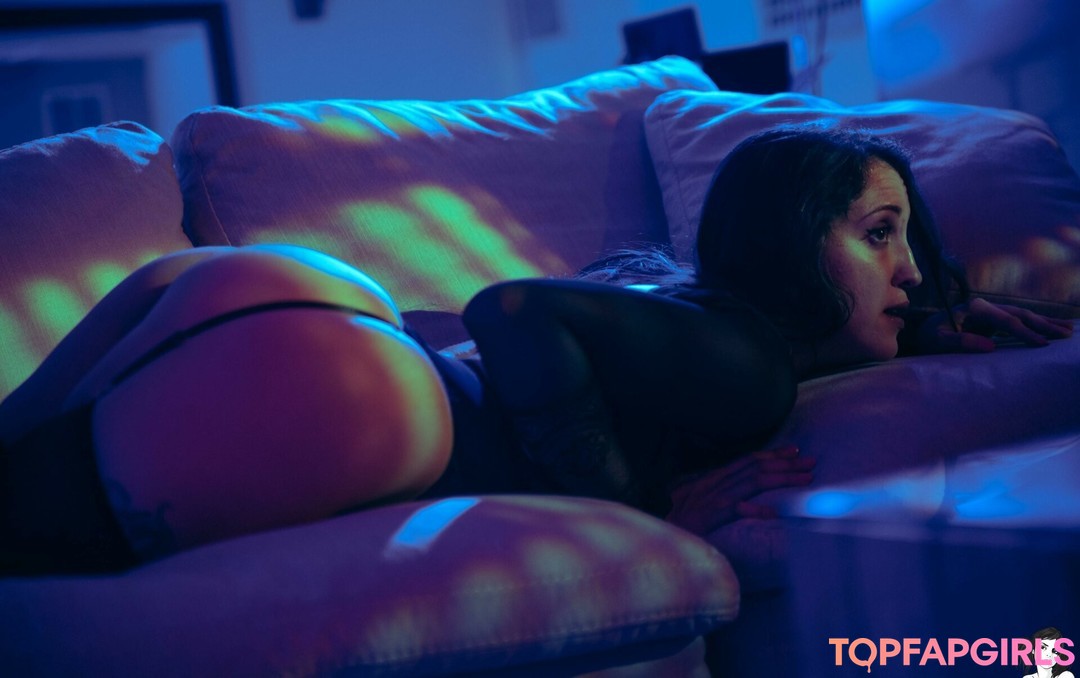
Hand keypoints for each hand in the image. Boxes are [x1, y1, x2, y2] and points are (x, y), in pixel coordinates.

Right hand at [666, 445, 813, 535]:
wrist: (665, 528)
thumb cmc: (683, 515)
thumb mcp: (704, 494)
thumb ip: (723, 488)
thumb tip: (744, 489)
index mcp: (719, 476)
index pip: (750, 459)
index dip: (774, 454)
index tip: (796, 451)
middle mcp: (721, 481)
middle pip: (759, 467)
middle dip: (787, 464)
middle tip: (812, 463)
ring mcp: (719, 496)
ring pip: (755, 482)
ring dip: (783, 479)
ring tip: (805, 480)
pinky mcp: (715, 514)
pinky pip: (740, 510)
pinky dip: (758, 510)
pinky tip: (777, 513)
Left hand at [917, 298, 1072, 353]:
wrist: (922, 333)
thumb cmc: (928, 338)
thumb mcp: (938, 342)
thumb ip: (960, 342)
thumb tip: (991, 346)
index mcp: (974, 309)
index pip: (1006, 320)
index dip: (1025, 332)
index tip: (1042, 344)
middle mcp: (985, 306)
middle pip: (1020, 314)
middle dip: (1044, 325)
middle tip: (1065, 335)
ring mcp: (990, 312)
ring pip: (1023, 315)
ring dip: (1045, 323)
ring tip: (1068, 331)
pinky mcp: (992, 319)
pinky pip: (1018, 321)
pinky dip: (1036, 324)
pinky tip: (1052, 327)